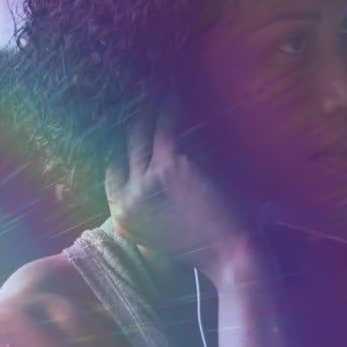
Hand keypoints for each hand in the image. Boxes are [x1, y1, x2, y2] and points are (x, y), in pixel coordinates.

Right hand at [104, 89, 264, 275]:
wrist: (233, 255)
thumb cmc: (207, 246)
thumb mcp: (163, 233)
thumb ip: (148, 206)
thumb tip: (146, 170)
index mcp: (123, 216)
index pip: (113, 170)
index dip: (123, 146)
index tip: (133, 128)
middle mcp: (127, 197)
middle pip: (127, 146)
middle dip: (136, 121)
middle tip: (143, 100)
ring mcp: (147, 178)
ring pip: (144, 131)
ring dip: (152, 109)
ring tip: (158, 91)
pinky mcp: (172, 161)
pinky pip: (168, 124)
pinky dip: (171, 107)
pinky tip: (174, 95)